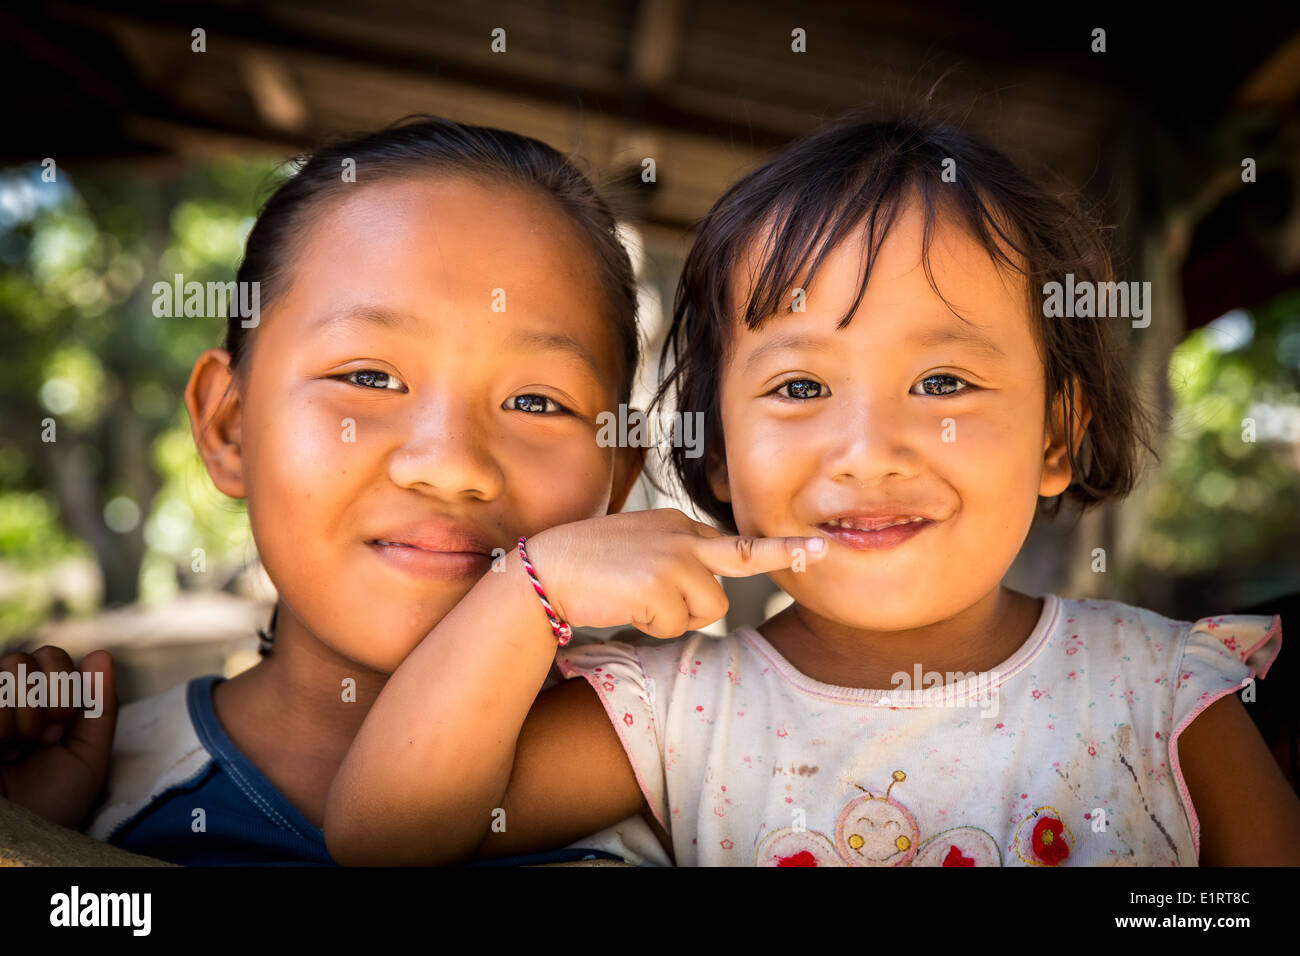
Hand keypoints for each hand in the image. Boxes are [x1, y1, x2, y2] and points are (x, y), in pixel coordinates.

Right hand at [0, 646, 117, 829]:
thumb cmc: (54, 802)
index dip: (67, 688)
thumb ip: (99, 705)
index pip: (52, 657)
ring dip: (24, 715)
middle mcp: (6, 699)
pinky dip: (2, 725)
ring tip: (17, 749)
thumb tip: (101, 653)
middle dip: (51, 699)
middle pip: (31, 656)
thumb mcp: (90, 754)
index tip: (62, 730)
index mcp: (38, 701)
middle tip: (43, 739)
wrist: (22, 838)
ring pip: (10, 667)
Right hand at [525, 508, 825, 638]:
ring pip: (708, 607)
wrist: (545, 567)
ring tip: (637, 600)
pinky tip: (626, 605)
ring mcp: (673, 557)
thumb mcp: (637, 547)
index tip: (812, 548)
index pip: (733, 541)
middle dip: (786, 554)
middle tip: (822, 552)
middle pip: (746, 555)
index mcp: (676, 524)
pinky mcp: (660, 583)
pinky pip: (677, 625)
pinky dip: (654, 626)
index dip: (772, 551)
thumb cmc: (587, 565)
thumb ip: (674, 557)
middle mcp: (681, 535)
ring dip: (677, 617)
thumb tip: (704, 591)